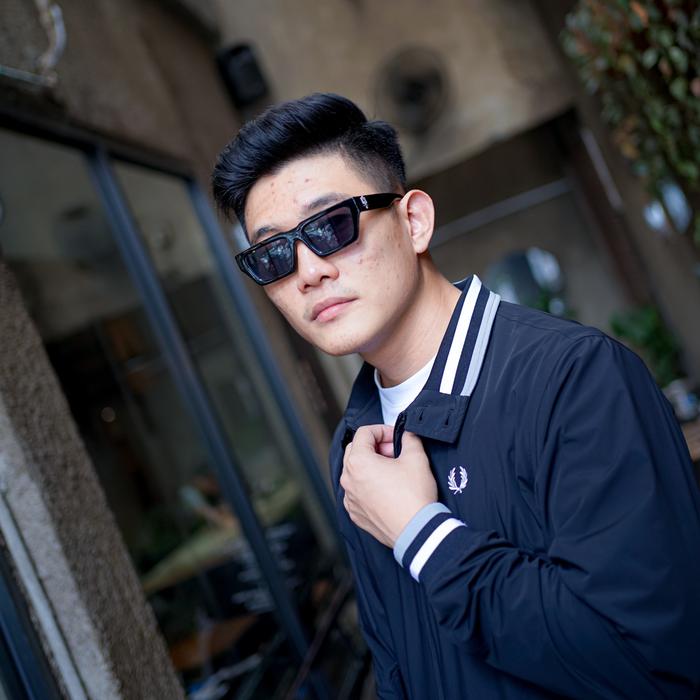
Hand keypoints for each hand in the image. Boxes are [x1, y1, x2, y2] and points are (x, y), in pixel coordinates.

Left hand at [340, 425, 437, 547]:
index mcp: (358, 462)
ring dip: (371, 466)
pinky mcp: (355, 514)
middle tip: (395, 452)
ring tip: (393, 471)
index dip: (382, 430)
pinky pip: (357, 492)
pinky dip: (368, 485)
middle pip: (356, 450)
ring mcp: (350, 498)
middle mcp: (348, 479)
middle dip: (376, 446)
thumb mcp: (416, 458)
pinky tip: (387, 489)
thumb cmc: (414, 496)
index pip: (364, 433)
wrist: (417, 531)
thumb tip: (407, 434)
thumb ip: (409, 438)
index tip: (396, 437)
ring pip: (355, 472)